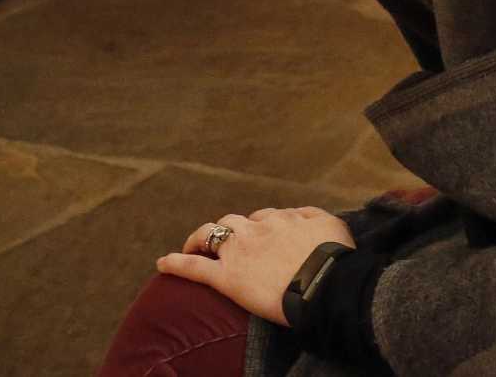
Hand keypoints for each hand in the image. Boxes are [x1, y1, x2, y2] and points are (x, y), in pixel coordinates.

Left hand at [160, 208, 353, 327]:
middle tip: (226, 242)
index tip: (261, 240)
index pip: (264, 218)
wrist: (323, 282)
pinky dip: (175, 263)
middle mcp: (256, 229)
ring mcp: (239, 251)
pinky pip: (194, 267)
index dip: (260, 228)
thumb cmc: (333, 255)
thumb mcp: (331, 223)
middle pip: (234, 222)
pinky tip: (161, 263)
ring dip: (201, 238)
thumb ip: (311, 215)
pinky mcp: (226, 277)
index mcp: (281, 219)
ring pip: (211, 234)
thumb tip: (299, 214)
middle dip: (227, 229)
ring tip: (193, 246)